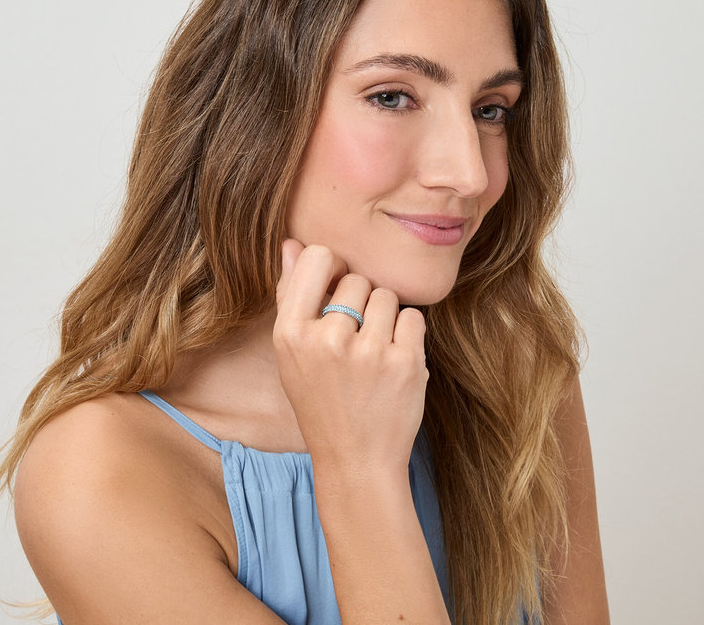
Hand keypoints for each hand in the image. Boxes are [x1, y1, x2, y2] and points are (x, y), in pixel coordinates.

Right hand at [273, 239, 427, 478]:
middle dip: (360, 301)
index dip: (331, 268)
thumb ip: (291, 295)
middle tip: (354, 340)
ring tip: (373, 351)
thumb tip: (291, 243)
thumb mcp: (292, 353)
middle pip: (356, 279)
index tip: (335, 290)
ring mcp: (369, 352)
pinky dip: (408, 334)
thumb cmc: (321, 401)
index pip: (317, 257)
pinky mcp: (405, 363)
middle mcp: (327, 340)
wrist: (356, 460)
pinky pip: (413, 316)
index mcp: (290, 334)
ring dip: (385, 317)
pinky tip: (394, 360)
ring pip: (387, 296)